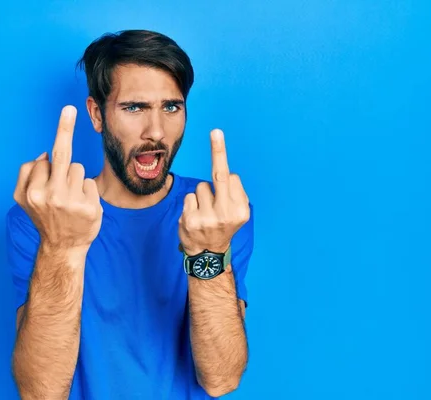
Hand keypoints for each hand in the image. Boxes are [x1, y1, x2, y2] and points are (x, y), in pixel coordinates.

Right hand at [13, 105, 102, 251]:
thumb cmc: (45, 218)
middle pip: (62, 156)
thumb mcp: (22, 200)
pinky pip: (89, 183)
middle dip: (64, 129)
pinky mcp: (89, 209)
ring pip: (77, 169)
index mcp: (31, 193)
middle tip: (69, 108)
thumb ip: (25, 175)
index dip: (47, 165)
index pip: (43, 162)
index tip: (62, 119)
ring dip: (75, 179)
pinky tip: (81, 207)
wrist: (63, 247)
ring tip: (70, 199)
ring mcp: (71, 203)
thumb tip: (43, 155)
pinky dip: (87, 191)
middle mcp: (50, 197)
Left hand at [178, 129, 249, 256]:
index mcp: (240, 210)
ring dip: (201, 196)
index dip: (225, 177)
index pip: (231, 178)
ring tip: (205, 212)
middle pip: (220, 175)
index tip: (219, 138)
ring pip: (200, 187)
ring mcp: (207, 218)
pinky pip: (189, 197)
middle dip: (219, 152)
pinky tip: (195, 217)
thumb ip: (234, 194)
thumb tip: (226, 173)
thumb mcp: (237, 214)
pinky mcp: (190, 220)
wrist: (208, 255)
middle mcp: (226, 214)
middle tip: (216, 131)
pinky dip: (191, 203)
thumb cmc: (222, 226)